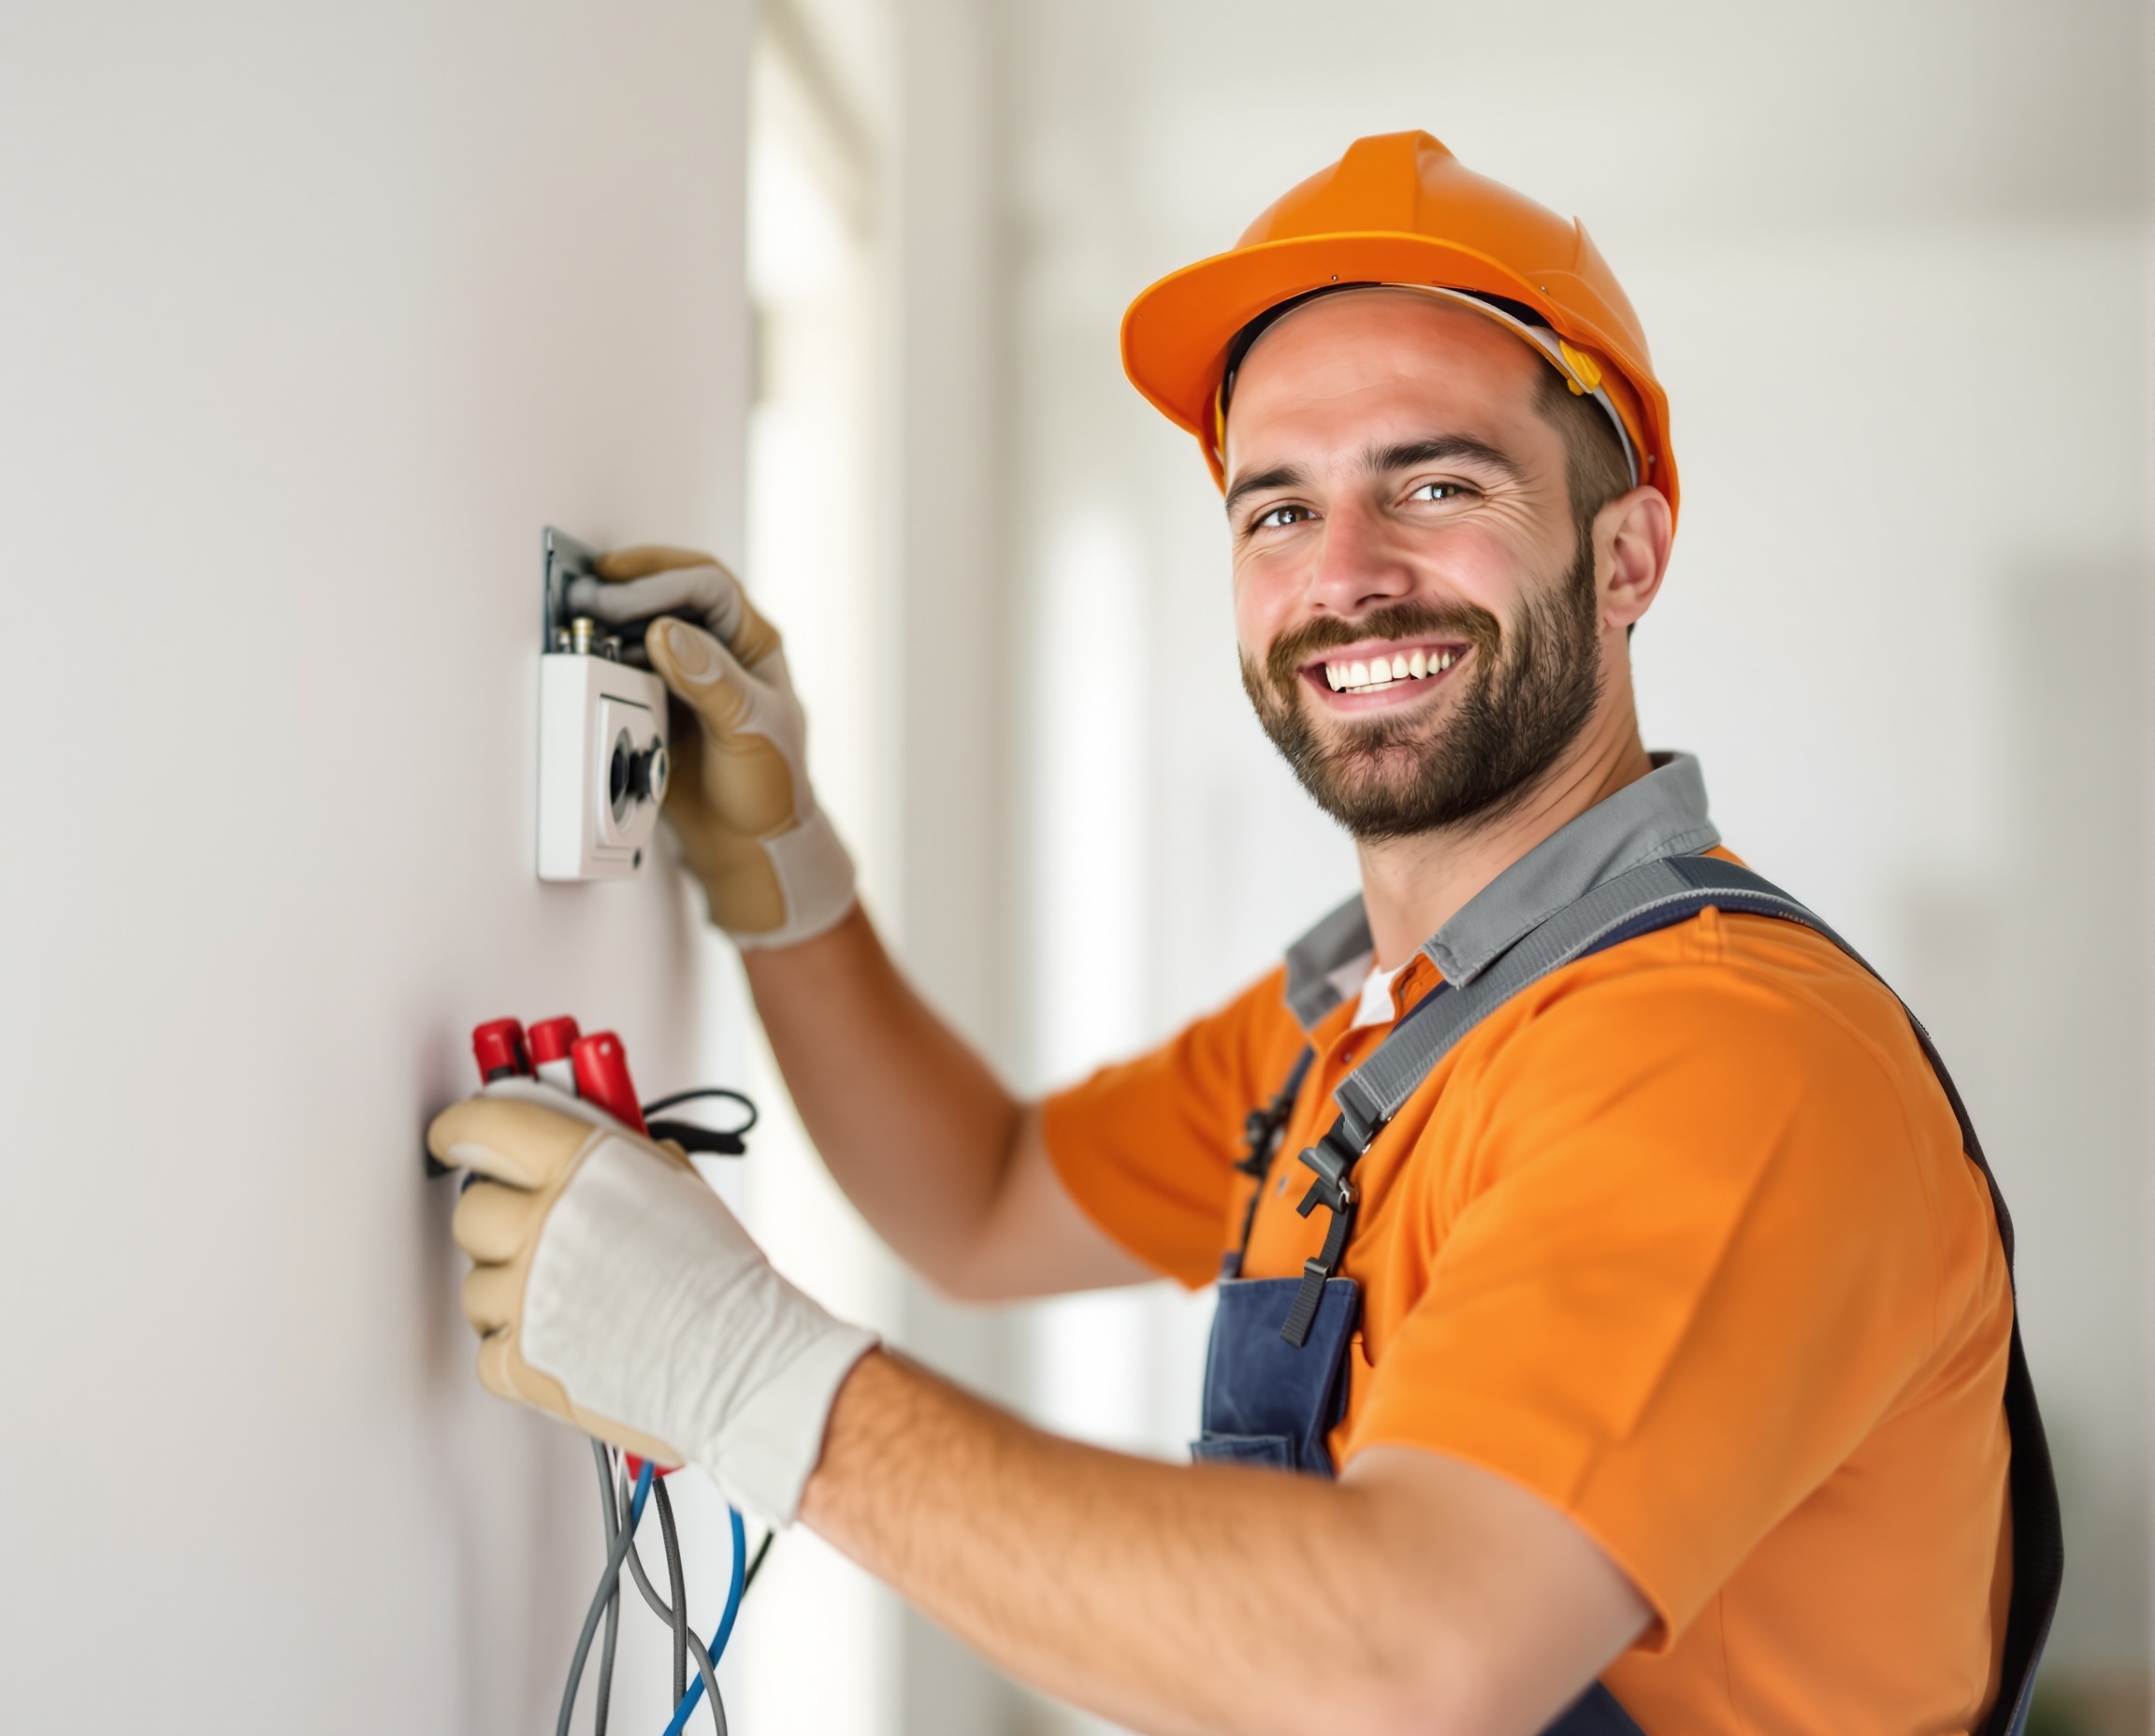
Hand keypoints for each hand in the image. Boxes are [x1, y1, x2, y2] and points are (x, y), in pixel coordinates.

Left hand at [428, 1080, 877, 1523]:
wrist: (742, 1360)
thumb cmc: (721, 1275)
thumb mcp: (669, 1179)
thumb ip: (604, 1154)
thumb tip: (560, 1135)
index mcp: (579, 1166)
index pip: (483, 1128)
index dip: (462, 1131)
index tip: (457, 1137)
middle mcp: (543, 1224)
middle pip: (472, 1210)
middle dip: (501, 1219)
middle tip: (539, 1231)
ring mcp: (525, 1296)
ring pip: (476, 1284)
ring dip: (511, 1289)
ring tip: (571, 1298)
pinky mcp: (520, 1360)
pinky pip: (489, 1346)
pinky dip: (521, 1347)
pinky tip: (568, 1338)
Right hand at [567, 546, 855, 948]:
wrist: (751, 844)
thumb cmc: (771, 789)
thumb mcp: (750, 731)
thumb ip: (711, 681)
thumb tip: (667, 633)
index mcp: (755, 644)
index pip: (709, 586)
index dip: (662, 578)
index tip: (619, 590)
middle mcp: (723, 649)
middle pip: (673, 593)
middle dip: (629, 589)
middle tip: (586, 599)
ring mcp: (691, 673)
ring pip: (648, 625)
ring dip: (614, 619)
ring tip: (579, 619)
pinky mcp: (663, 700)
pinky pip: (632, 663)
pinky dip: (609, 654)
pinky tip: (590, 656)